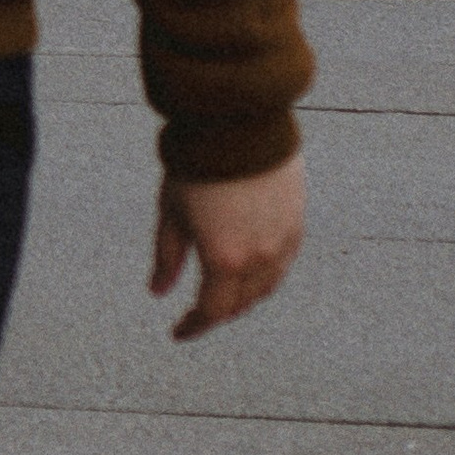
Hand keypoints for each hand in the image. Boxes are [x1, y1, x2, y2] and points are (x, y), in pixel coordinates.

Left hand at [150, 152, 305, 340]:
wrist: (239, 121)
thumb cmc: (197, 164)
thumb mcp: (172, 212)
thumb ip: (167, 256)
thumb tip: (158, 291)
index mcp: (224, 259)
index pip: (212, 312)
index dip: (194, 326)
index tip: (178, 332)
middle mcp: (259, 258)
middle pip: (241, 304)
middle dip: (217, 312)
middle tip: (197, 311)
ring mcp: (283, 242)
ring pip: (266, 288)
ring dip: (243, 297)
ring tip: (223, 292)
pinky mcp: (297, 223)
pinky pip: (282, 264)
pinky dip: (265, 276)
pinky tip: (250, 268)